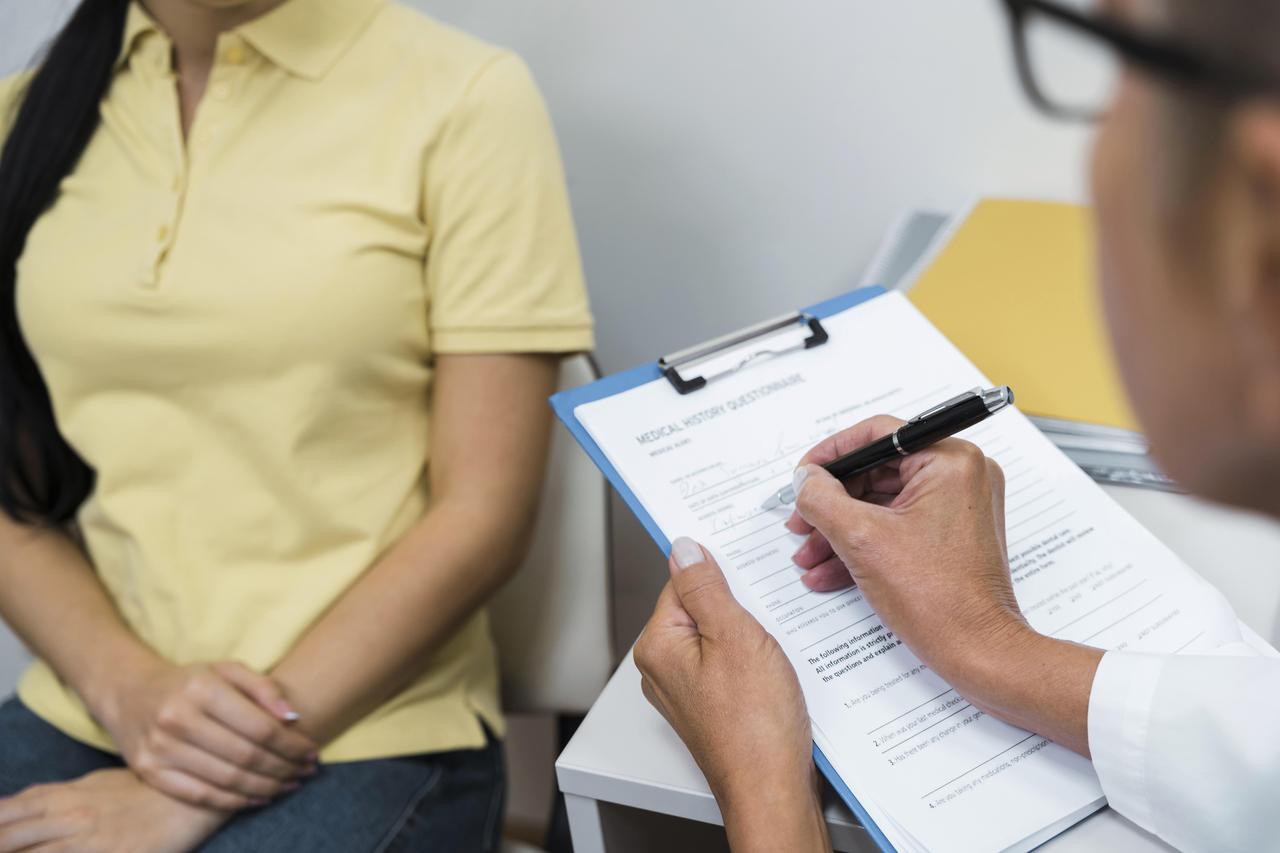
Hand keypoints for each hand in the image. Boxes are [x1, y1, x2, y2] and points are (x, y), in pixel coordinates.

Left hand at [0, 769, 224, 852]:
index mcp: (64, 797)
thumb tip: (11, 803)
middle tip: (0, 848)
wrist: (188, 799)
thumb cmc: (142, 791)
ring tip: (16, 852)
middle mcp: (70, 818)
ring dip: (20, 852)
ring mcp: (90, 842)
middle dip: (0, 845)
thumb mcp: (95, 783)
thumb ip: (52, 795)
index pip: (8, 813)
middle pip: (11, 840)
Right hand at [98, 660, 317, 809]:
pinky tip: (260, 797)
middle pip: (246, 756)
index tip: (312, 751)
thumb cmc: (192, 682)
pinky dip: (236, 800)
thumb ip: (264, 688)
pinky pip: (201, 795)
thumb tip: (294, 717)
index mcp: (201, 689)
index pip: (259, 726)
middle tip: (307, 771)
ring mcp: (160, 749)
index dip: (292, 744)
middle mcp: (177, 719)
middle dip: (284, 768)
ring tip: (290, 784)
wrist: (131, 694)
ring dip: (267, 787)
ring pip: (227, 780)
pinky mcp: (149, 773)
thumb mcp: (227, 670)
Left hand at [635, 539, 828, 852]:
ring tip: (773, 649)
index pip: (682, 582)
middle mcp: (664, 668)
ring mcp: (687, 690)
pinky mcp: (712, 706)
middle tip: (767, 616)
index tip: (747, 571)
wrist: (772, 789)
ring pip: (718, 637)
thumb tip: (684, 548)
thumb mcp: (734, 636)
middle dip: (737, 606)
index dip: (720, 575)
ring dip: (749, 635)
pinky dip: (753, 660)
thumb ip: (705, 588)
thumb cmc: (754, 726)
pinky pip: (729, 665)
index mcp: (658, 646)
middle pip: (700, 609)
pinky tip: (775, 671)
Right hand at [786, 415, 1025, 673]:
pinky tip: (830, 570)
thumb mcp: (861, 539)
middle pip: (877, 473)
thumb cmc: (938, 598)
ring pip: (882, 504)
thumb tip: (805, 478)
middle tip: (801, 523)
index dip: (830, 455)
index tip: (803, 475)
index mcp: (950, 461)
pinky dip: (864, 544)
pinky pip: (897, 526)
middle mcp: (961, 476)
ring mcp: (959, 506)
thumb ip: (822, 498)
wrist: (977, 651)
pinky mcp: (952, 535)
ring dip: (841, 530)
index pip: (877, 435)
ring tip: (809, 555)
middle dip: (832, 504)